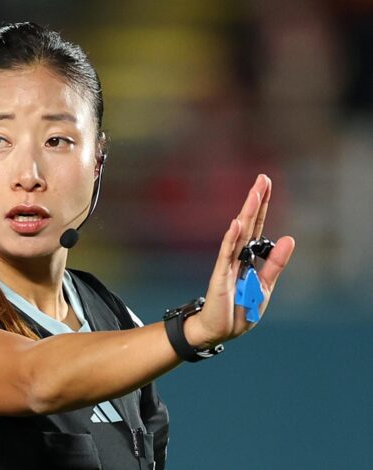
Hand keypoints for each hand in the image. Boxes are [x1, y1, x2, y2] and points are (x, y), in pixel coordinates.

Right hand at [184, 174, 295, 348]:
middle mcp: (237, 256)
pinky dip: (231, 239)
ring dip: (247, 214)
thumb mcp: (265, 285)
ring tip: (254, 194)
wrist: (220, 330)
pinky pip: (226, 255)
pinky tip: (235, 224)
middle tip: (262, 178)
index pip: (257, 227)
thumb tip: (289, 238)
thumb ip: (276, 263)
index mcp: (249, 258)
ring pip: (238, 234)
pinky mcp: (220, 276)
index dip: (262, 206)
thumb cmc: (240, 309)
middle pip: (248, 224)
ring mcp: (227, 264)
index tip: (266, 184)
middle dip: (255, 201)